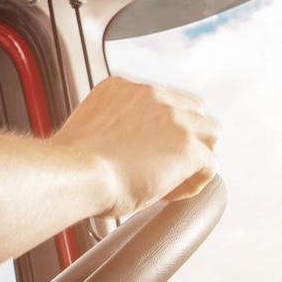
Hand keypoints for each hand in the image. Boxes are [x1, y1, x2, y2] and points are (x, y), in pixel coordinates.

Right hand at [51, 76, 219, 221]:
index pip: (164, 100)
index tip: (150, 150)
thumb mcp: (91, 130)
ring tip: (173, 179)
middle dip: (186, 136)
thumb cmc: (71, 166)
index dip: (163, 128)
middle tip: (166, 165)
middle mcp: (151, 95)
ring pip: (210, 133)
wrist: (73, 176)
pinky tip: (171, 194)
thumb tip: (125, 149)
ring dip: (197, 156)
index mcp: (123, 88)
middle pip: (193, 110)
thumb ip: (113, 127)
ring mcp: (173, 118)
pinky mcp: (187, 145)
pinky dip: (195, 182)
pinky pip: (210, 165)